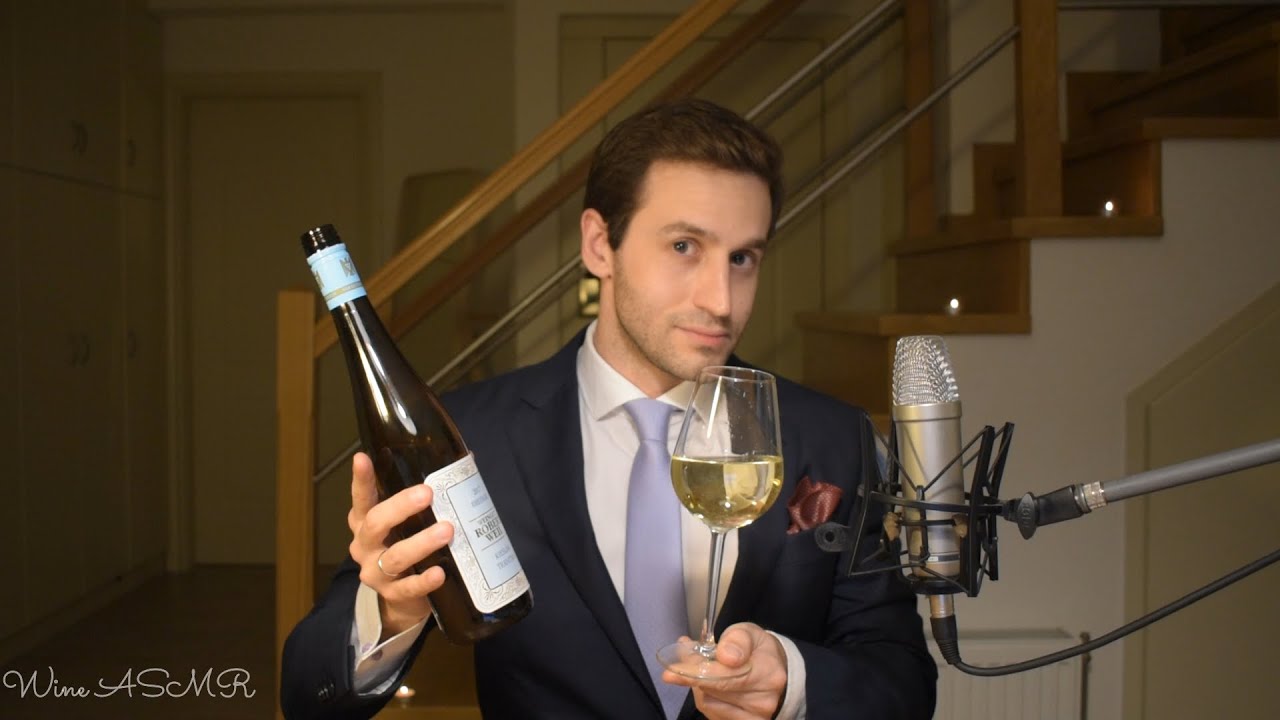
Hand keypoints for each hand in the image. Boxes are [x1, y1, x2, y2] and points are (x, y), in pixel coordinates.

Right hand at [347, 452, 453, 637]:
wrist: (401, 601)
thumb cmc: (406, 546)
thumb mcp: (407, 523)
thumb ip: (424, 499)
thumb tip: (465, 461)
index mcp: (365, 522)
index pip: (362, 498)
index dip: (361, 480)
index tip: (362, 459)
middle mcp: (365, 545)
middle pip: (375, 523)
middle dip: (400, 507)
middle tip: (427, 493)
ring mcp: (375, 573)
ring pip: (394, 557)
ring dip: (420, 543)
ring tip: (446, 530)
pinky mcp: (392, 595)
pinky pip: (407, 588)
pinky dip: (424, 581)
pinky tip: (440, 573)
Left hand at [662, 623, 788, 719]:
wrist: (778, 673)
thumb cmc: (758, 650)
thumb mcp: (749, 633)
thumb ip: (736, 639)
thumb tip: (725, 655)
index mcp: (768, 672)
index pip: (725, 677)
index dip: (694, 673)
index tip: (670, 672)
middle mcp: (764, 700)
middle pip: (712, 690)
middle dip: (693, 673)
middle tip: (686, 659)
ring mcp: (756, 717)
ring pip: (708, 703)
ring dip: (699, 686)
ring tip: (707, 672)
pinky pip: (712, 714)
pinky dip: (706, 698)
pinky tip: (714, 688)